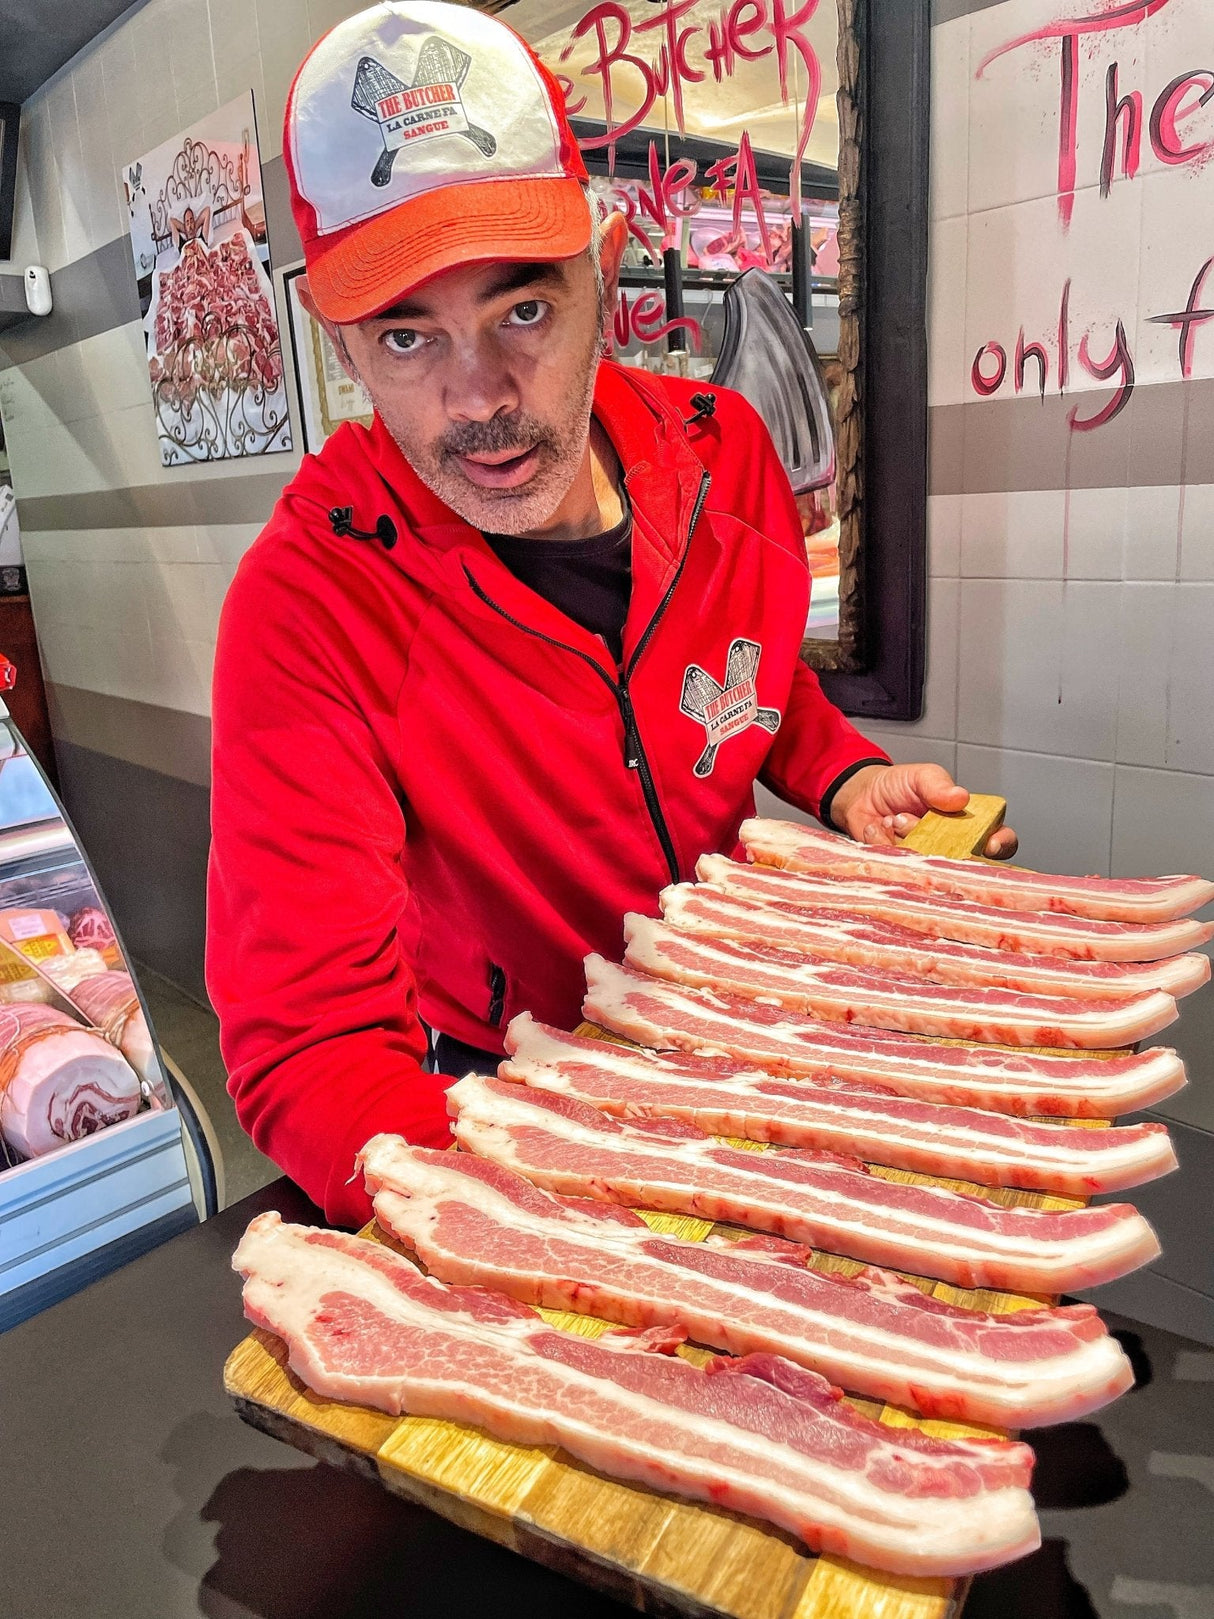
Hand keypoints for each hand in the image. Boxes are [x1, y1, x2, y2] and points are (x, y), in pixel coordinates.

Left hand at [830, 763, 1018, 859]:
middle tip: (912, 821)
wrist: (861, 795)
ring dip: (906, 839)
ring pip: (928, 866)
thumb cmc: (898, 786)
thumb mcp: (922, 776)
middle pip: (964, 863)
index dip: (1000, 845)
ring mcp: (926, 862)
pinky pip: (898, 867)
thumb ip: (939, 785)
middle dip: (939, 844)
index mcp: (967, 824)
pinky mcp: (901, 870)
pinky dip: (883, 843)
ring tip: (893, 818)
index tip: (989, 844)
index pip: (998, 841)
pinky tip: (877, 827)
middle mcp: (951, 848)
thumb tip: (961, 797)